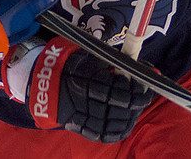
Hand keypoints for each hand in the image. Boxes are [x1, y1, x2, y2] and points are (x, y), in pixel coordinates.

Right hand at [28, 37, 153, 142]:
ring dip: (131, 114)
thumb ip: (110, 63)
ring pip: (113, 121)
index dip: (134, 86)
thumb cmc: (71, 64)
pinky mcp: (81, 128)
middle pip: (118, 106)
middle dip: (136, 100)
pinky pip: (103, 134)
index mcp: (84, 78)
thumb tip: (136, 66)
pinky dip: (118, 129)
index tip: (145, 79)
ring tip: (138, 106)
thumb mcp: (89, 57)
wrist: (44, 83)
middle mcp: (83, 100)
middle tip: (146, 93)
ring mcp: (81, 116)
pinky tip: (127, 122)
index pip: (116, 87)